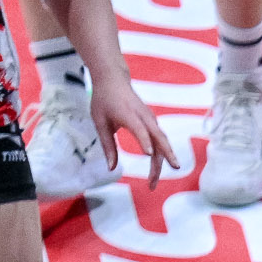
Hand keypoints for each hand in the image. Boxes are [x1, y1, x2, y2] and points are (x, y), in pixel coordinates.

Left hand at [89, 71, 178, 186]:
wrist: (114, 80)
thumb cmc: (104, 100)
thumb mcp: (100, 122)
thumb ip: (107, 145)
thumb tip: (111, 168)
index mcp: (129, 114)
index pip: (140, 129)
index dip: (145, 141)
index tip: (149, 155)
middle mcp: (145, 117)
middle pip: (159, 140)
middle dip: (160, 161)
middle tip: (153, 181)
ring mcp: (151, 120)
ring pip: (162, 143)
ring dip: (161, 162)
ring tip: (153, 181)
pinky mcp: (153, 123)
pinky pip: (161, 140)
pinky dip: (161, 155)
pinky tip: (157, 168)